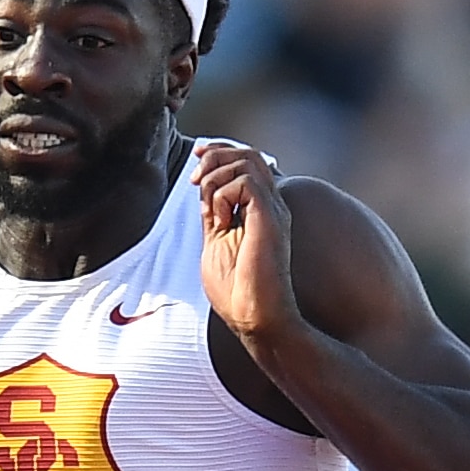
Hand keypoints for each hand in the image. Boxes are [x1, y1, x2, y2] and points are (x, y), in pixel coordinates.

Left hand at [191, 139, 299, 346]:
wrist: (255, 319)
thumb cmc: (236, 292)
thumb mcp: (215, 243)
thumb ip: (213, 216)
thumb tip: (203, 192)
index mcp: (260, 210)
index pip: (247, 162)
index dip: (220, 151)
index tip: (198, 156)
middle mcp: (271, 205)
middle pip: (248, 154)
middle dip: (215, 157)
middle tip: (195, 181)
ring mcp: (273, 211)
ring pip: (248, 161)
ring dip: (217, 177)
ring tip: (210, 208)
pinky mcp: (269, 219)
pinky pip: (246, 183)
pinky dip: (223, 194)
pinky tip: (220, 220)